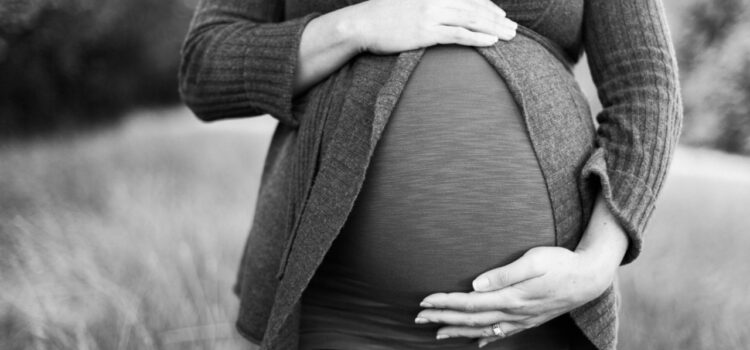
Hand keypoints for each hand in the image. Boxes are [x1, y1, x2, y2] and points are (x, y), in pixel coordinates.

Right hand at [347, 0, 516, 54]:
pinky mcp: (425, 32)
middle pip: (474, 7)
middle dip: (497, 18)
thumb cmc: (382, 16)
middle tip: (513, 29)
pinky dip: (476, 37)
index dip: (488, 5)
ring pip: (470, 20)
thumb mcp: (408, 3)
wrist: (361, 23)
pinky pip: (457, 34)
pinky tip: (491, 41)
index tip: (501, 15)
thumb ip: (427, 4)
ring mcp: (430, 14)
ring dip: (493, 28)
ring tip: (510, 36)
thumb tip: (442, 12)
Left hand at [414, 194, 627, 346]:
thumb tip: (476, 284)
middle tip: (418, 318)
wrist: (590, 277)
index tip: (424, 302)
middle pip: (471, 318)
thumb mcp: (534, 261)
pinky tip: (475, 341)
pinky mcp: (529, 319)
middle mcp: (513, 312)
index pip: (470, 302)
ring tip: (437, 332)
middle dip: (443, 318)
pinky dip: (485, 337)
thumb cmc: (561, 263)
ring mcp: (522, 319)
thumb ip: (504, 273)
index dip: (445, 302)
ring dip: (458, 330)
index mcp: (511, 297)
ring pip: (483, 328)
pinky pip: (502, 332)